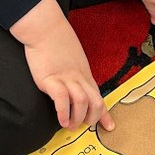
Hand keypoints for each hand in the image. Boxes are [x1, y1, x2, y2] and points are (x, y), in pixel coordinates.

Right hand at [10, 0, 113, 131]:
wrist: (44, 28)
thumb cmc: (56, 42)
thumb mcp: (73, 58)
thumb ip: (77, 73)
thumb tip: (76, 86)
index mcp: (85, 74)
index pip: (99, 96)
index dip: (105, 114)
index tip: (110, 127)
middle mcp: (79, 77)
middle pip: (96, 102)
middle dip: (92, 119)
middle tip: (82, 126)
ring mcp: (65, 78)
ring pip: (82, 102)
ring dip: (78, 119)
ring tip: (70, 125)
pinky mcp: (50, 79)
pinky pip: (62, 99)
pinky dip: (63, 113)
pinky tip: (61, 120)